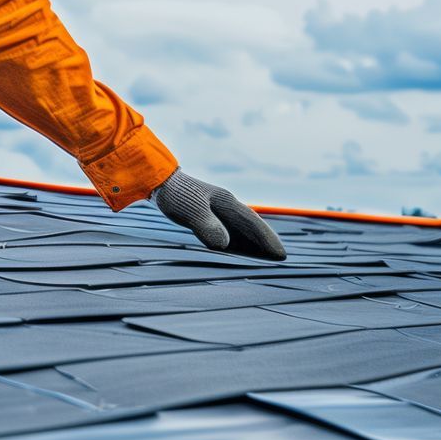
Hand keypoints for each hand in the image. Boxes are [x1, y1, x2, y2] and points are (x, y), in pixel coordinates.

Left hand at [149, 168, 286, 260]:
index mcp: (227, 202)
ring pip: (242, 228)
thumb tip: (224, 244)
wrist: (158, 181)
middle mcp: (227, 204)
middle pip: (252, 225)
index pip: (253, 223)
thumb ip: (207, 225)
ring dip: (255, 241)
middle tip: (282, 258)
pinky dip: (239, 241)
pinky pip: (230, 230)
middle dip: (267, 240)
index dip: (267, 239)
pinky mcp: (208, 214)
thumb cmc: (175, 195)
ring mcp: (218, 209)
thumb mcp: (190, 210)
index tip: (281, 255)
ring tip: (266, 258)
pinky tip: (237, 251)